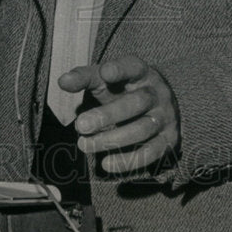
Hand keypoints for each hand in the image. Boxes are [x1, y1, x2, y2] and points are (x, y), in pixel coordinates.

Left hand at [58, 55, 179, 173]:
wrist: (159, 107)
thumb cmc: (123, 90)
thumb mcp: (104, 80)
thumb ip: (84, 78)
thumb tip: (62, 81)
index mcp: (142, 73)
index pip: (133, 67)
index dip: (120, 70)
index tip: (105, 72)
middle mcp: (158, 93)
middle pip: (136, 103)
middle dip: (108, 115)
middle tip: (80, 125)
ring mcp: (166, 117)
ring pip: (142, 129)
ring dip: (112, 140)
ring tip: (84, 145)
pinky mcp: (168, 140)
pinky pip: (150, 153)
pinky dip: (128, 161)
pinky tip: (106, 163)